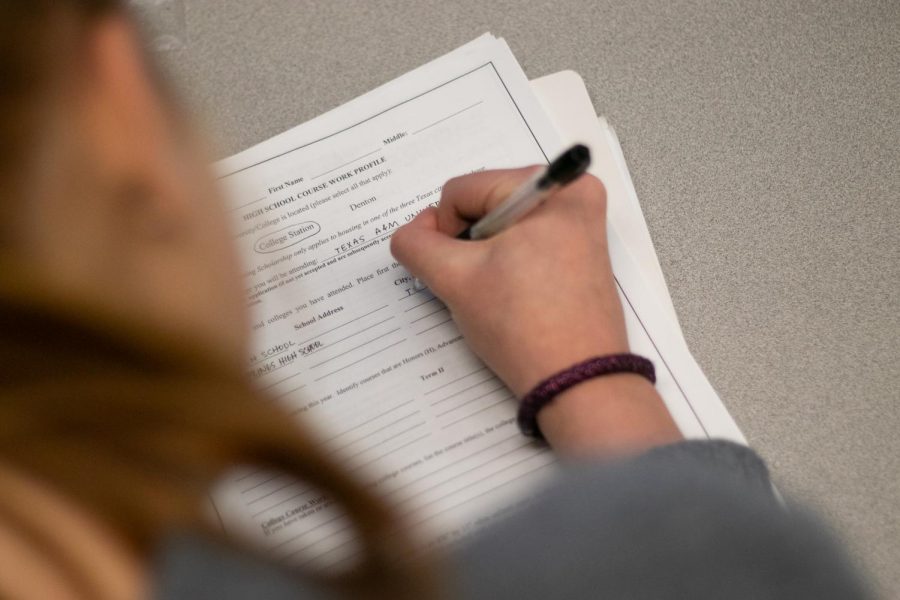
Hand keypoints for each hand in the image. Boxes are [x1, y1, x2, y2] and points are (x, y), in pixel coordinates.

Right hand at [391, 167, 626, 396]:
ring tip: (504, 294)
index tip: (464, 272)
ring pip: (501, 228)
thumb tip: (410, 233)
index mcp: (553, 188)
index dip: (446, 234)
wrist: (576, 383)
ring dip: (487, 258)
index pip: (462, 191)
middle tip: (485, 285)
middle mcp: (574, 196)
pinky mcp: (580, 252)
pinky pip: (524, 243)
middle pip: (484, 205)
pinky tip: (516, 296)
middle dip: (470, 245)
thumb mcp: (455, 280)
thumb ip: (417, 245)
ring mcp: (580, 225)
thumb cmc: (527, 330)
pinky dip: (508, 265)